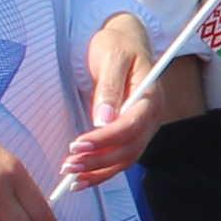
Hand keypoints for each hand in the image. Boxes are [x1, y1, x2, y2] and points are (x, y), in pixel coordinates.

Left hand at [61, 14, 165, 185]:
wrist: (124, 41)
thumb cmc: (118, 44)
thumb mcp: (111, 56)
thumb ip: (109, 87)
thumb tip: (102, 119)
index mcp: (151, 96)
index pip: (132, 126)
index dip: (105, 139)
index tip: (78, 145)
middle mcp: (151, 117)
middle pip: (129, 148)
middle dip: (98, 161)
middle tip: (68, 165)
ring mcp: (143, 128)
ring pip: (124, 159)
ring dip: (98, 171)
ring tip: (70, 177)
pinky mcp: (130, 134)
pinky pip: (119, 158)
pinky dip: (101, 171)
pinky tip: (81, 179)